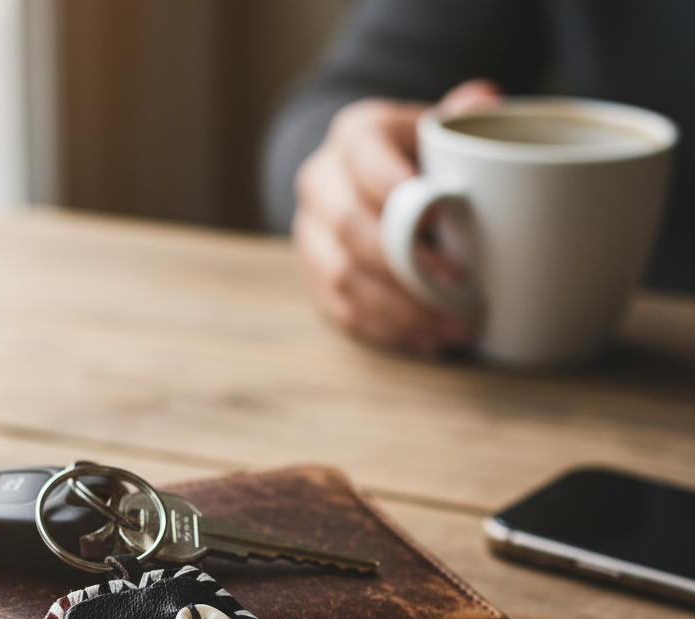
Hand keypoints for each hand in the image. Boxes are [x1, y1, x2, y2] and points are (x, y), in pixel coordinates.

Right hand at [293, 79, 502, 356]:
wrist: (356, 178)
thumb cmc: (412, 155)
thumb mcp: (434, 128)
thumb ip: (458, 118)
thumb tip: (486, 100)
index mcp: (353, 136)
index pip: (365, 159)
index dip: (398, 192)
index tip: (438, 219)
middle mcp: (320, 183)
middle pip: (351, 227)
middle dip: (405, 265)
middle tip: (458, 288)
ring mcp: (309, 234)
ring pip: (342, 277)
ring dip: (399, 308)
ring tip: (450, 327)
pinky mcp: (311, 276)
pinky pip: (340, 310)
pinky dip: (385, 330)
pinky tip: (426, 340)